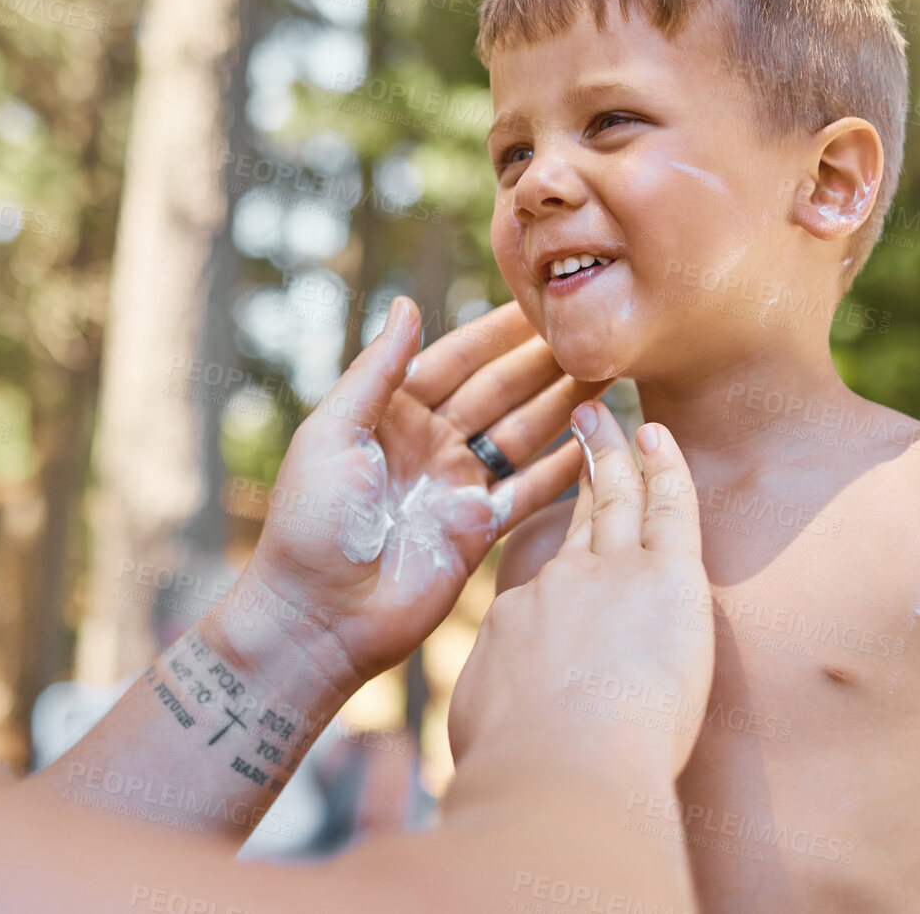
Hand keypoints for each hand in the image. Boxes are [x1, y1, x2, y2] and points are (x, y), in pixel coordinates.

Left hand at [218, 297, 607, 689]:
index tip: (543, 301)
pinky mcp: (479, 530)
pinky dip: (565, 468)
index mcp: (391, 414)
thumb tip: (406, 303)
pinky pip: (530, 491)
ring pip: (523, 434)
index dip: (497, 332)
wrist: (318, 617)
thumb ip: (374, 371)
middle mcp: (430, 443)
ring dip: (563, 405)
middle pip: (499, 391)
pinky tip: (598, 441)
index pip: (455, 360)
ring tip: (609, 373)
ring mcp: (457, 487)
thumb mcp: (332, 433)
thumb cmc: (310, 522)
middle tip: (594, 332)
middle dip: (543, 362)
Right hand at [448, 402, 714, 778]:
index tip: (552, 542)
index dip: (546, 555)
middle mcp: (558, 585)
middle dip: (575, 468)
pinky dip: (665, 467)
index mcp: (515, 622)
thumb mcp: (485, 732)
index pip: (537, 580)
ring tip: (606, 414)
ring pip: (615, 497)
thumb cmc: (522, 769)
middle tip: (576, 427)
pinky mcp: (666, 578)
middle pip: (572, 517)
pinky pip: (668, 506)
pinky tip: (660, 436)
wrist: (560, 769)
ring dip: (611, 450)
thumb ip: (494, 712)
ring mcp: (611, 574)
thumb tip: (491, 726)